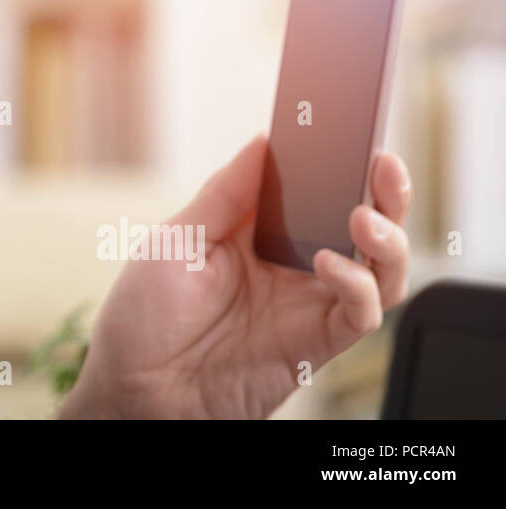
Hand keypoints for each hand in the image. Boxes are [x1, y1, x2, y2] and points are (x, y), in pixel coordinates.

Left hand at [60, 133, 411, 418]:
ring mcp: (305, 306)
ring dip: (385, 238)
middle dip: (384, 192)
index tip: (351, 128)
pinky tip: (330, 264)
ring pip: (379, 269)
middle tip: (382, 163)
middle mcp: (291, 266)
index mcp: (256, 233)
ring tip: (362, 216)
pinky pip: (360, 314)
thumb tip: (263, 143)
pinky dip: (357, 286)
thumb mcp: (175, 241)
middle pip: (361, 224)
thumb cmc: (142, 318)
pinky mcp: (314, 345)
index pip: (314, 190)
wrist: (132, 390)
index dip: (338, 161)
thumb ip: (226, 195)